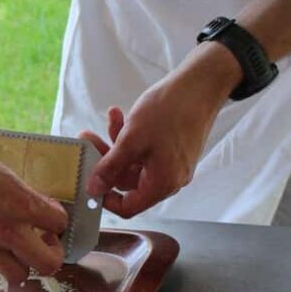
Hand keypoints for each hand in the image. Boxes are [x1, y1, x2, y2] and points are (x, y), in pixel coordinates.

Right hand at [0, 130, 68, 285]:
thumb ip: (22, 196)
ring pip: (18, 276)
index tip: (48, 217)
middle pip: (48, 264)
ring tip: (12, 249)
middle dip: (50, 252)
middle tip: (41, 241)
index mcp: (20, 204)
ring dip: (21, 263)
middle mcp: (4, 231)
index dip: (57, 220)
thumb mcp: (3, 172)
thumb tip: (37, 209)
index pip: (60, 224)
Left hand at [85, 42, 241, 217]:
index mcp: (162, 183)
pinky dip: (131, 136)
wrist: (201, 83)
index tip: (90, 181)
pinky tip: (120, 115)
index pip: (129, 207)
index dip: (105, 198)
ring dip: (116, 142)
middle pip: (127, 182)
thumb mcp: (131, 140)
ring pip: (133, 162)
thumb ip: (110, 167)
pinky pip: (144, 150)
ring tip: (110, 119)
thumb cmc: (171, 110)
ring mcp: (172, 163)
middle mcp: (169, 178)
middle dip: (106, 159)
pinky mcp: (172, 149)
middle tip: (89, 139)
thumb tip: (94, 189)